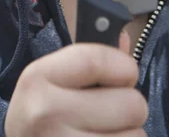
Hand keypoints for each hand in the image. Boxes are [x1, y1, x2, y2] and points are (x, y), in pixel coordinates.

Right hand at [5, 32, 147, 135]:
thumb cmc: (42, 111)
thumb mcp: (54, 79)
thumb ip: (91, 60)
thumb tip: (126, 40)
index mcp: (38, 77)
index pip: (96, 60)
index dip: (124, 66)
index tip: (127, 73)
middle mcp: (46, 113)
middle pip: (129, 104)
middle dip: (130, 107)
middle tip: (111, 112)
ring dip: (129, 134)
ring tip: (104, 132)